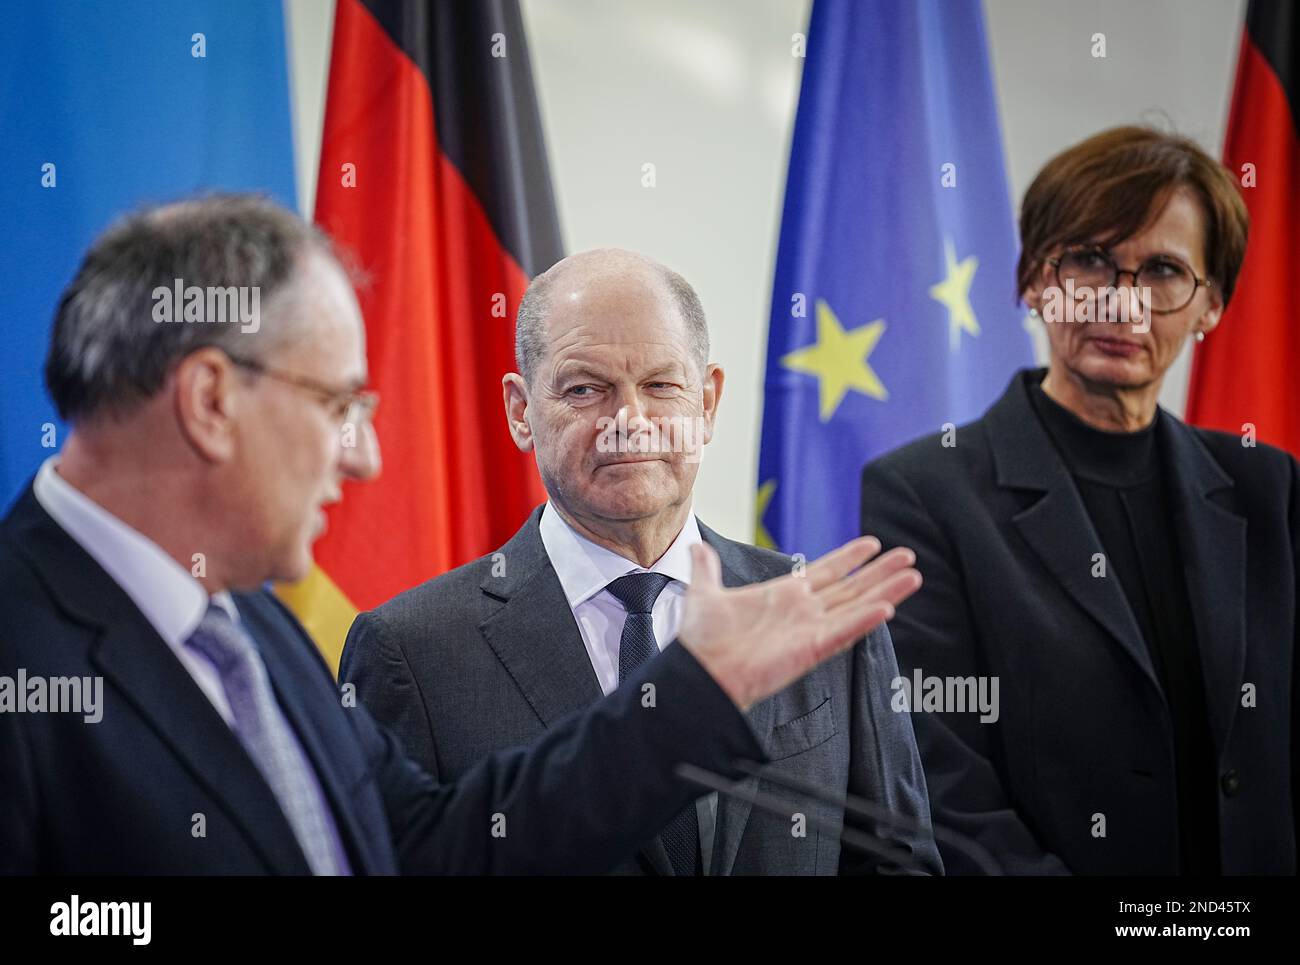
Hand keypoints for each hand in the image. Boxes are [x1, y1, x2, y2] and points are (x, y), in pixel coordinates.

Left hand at [678, 537, 919, 710]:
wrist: (699, 671)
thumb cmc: (703, 640)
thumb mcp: (705, 593)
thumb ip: (707, 569)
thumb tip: (698, 546)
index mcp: (784, 596)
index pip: (826, 571)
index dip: (849, 557)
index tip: (872, 543)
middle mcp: (803, 612)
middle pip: (851, 586)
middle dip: (880, 571)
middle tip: (908, 555)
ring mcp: (810, 630)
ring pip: (856, 605)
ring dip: (885, 591)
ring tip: (913, 575)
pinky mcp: (811, 649)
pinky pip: (844, 632)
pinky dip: (864, 620)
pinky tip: (888, 607)